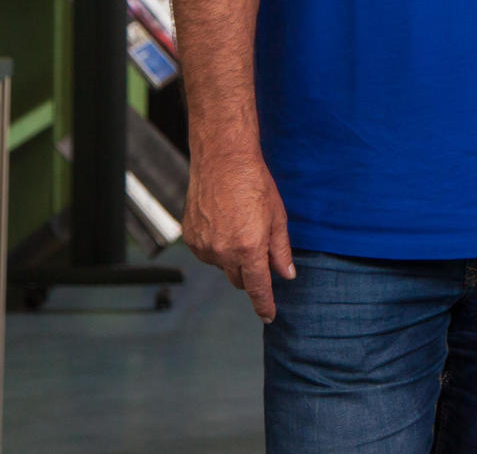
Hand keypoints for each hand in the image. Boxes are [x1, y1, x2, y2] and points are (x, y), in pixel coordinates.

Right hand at [183, 146, 293, 321]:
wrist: (222, 161)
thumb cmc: (254, 184)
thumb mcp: (277, 217)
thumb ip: (281, 251)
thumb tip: (287, 274)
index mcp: (248, 248)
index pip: (257, 287)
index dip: (264, 304)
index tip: (268, 315)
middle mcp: (223, 252)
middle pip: (239, 279)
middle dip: (251, 272)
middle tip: (258, 248)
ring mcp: (203, 246)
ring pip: (222, 266)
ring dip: (233, 257)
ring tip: (239, 224)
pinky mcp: (190, 238)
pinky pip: (207, 253)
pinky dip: (217, 246)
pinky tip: (223, 222)